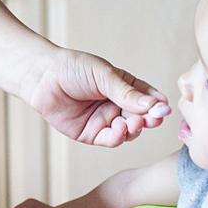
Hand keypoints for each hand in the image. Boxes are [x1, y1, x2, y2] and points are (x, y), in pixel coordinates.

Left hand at [24, 48, 169, 147]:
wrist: (42, 77)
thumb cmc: (73, 69)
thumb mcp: (105, 76)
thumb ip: (128, 93)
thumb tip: (156, 105)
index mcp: (124, 87)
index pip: (148, 98)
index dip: (157, 104)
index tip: (164, 108)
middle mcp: (117, 105)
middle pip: (142, 117)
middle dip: (149, 119)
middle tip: (154, 119)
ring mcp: (105, 120)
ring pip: (129, 131)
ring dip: (135, 128)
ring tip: (135, 122)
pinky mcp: (91, 134)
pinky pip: (111, 139)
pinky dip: (119, 136)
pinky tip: (121, 128)